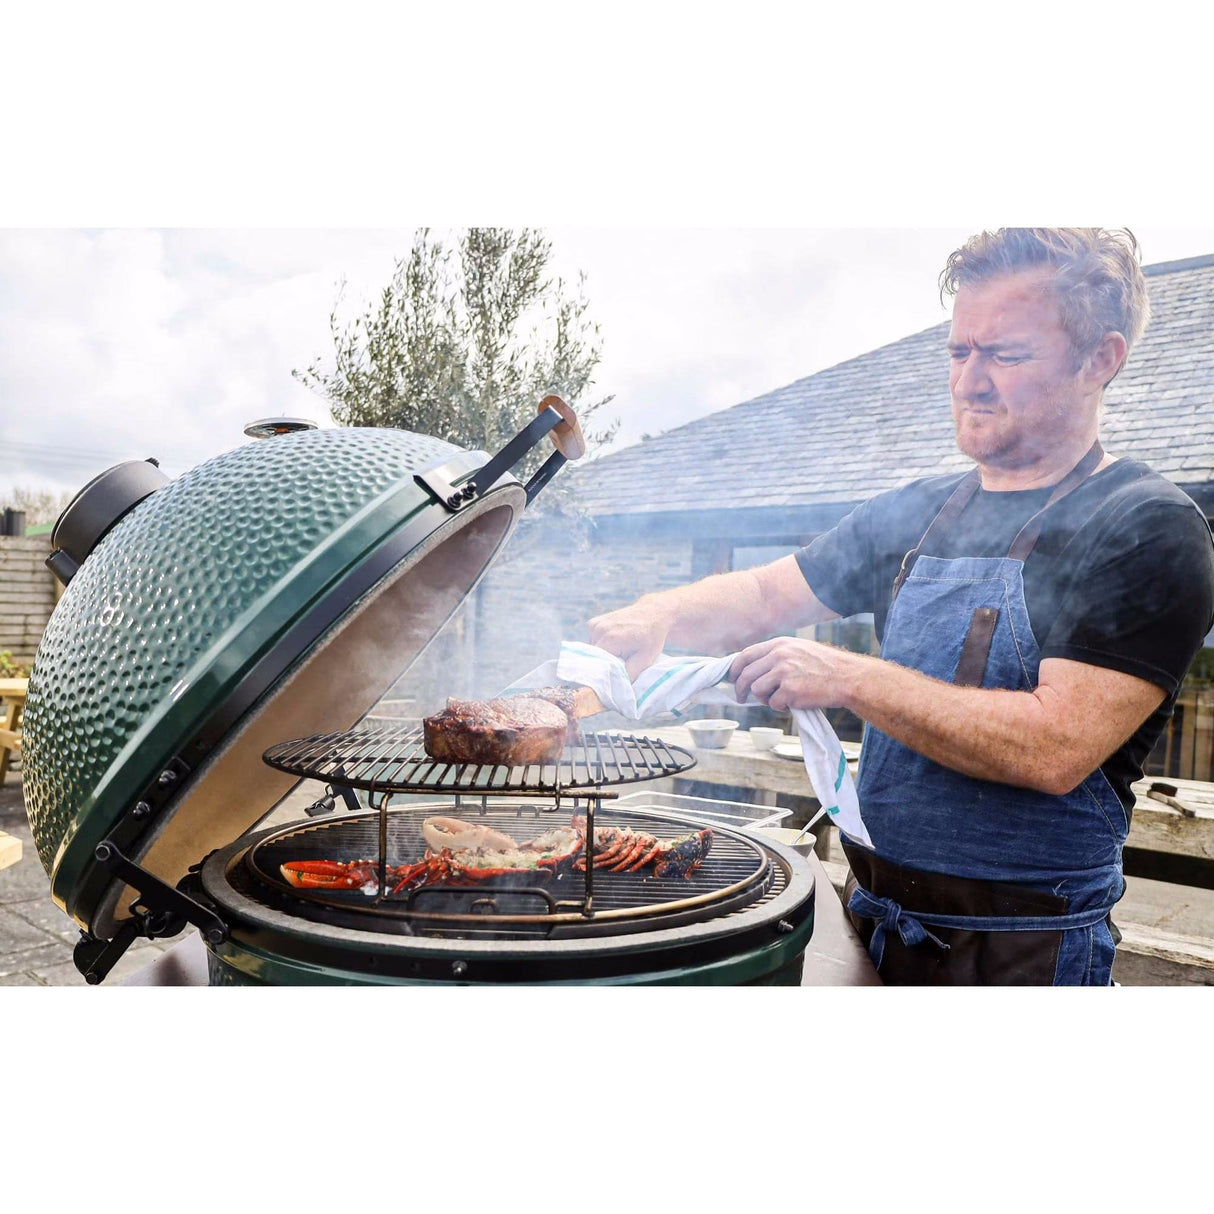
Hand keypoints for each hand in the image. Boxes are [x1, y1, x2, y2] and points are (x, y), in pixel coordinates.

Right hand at [587, 599, 670, 681]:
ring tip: (619, 651)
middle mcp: (598, 630)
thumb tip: (618, 688)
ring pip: (592, 650)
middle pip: (593, 658)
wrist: (653, 613)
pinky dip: (601, 645)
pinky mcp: (594, 623)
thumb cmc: (651, 637)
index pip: (596, 665)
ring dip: (603, 654)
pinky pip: (592, 641)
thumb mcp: (645, 659)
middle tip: (621, 663)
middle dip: (604, 664)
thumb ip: (630, 674)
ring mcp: (595, 625)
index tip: (614, 676)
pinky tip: (615, 642)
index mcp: (610, 639)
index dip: (604, 673)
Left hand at [729, 637, 854, 710]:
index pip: (746, 655)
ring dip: (764, 699)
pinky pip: (773, 703)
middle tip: (740, 698)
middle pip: (746, 675)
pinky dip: (780, 707)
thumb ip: (776, 655)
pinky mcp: (790, 690)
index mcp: (780, 644)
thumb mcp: (798, 650)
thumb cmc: (824, 666)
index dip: (735, 669)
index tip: (732, 678)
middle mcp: (779, 655)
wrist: (847, 677)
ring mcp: (784, 672)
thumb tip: (752, 669)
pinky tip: (794, 703)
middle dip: (740, 689)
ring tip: (778, 699)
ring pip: (757, 690)